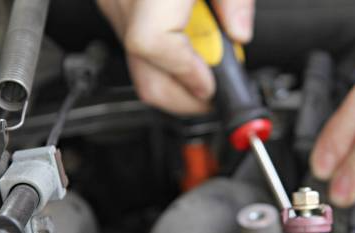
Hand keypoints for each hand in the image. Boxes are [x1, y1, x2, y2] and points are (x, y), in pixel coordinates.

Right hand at [98, 0, 254, 113]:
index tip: (212, 87)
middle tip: (215, 98)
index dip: (187, 76)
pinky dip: (166, 61)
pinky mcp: (115, 6)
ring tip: (206, 75)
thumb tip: (240, 35)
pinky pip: (137, 47)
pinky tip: (189, 53)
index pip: (153, 46)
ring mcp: (114, 6)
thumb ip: (235, 1)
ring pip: (139, 68)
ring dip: (177, 83)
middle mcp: (123, 0)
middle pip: (145, 77)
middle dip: (186, 100)